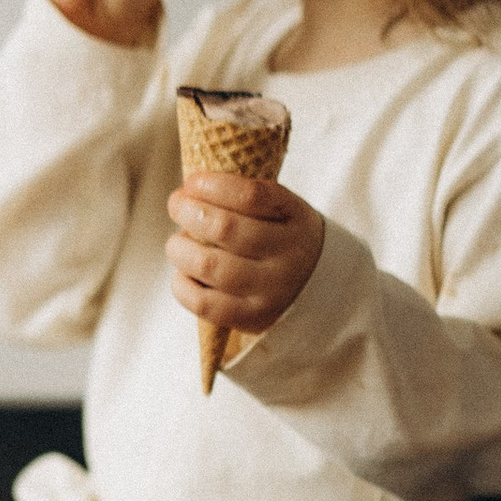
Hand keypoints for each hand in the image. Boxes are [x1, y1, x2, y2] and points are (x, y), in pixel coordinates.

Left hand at [166, 172, 324, 350]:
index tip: (192, 181)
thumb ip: (246, 198)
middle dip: (189, 212)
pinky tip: (183, 274)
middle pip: (226, 229)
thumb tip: (188, 192)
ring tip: (178, 243)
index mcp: (296, 220)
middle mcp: (287, 257)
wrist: (322, 291)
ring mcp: (270, 292)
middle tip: (177, 206)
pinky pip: (204, 303)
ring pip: (210, 266)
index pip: (251, 196)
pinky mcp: (252, 319)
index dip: (213, 185)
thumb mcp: (283, 211)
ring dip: (180, 249)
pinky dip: (182, 285)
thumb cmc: (284, 240)